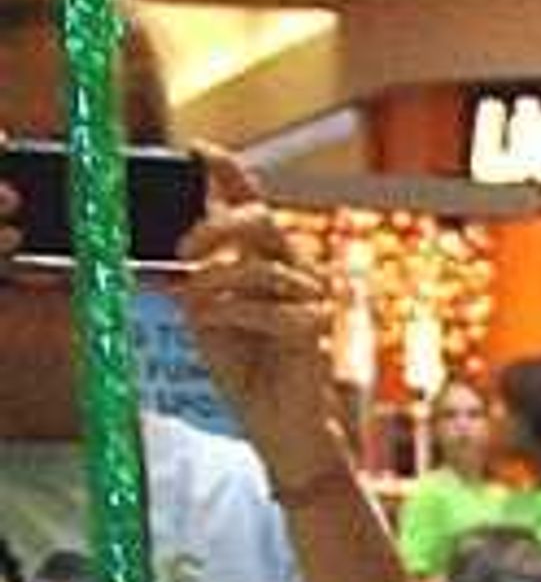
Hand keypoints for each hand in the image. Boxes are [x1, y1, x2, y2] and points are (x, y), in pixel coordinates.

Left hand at [177, 158, 342, 476]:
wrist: (281, 431)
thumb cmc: (248, 377)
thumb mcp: (208, 316)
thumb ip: (202, 279)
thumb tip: (184, 250)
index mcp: (267, 262)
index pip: (253, 206)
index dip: (231, 173)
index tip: (201, 150)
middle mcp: (294, 272)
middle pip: (261, 221)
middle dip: (216, 227)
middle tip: (183, 253)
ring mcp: (311, 300)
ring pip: (258, 267)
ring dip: (213, 285)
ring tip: (190, 307)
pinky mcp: (316, 330)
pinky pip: (268, 309)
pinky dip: (231, 315)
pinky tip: (208, 324)